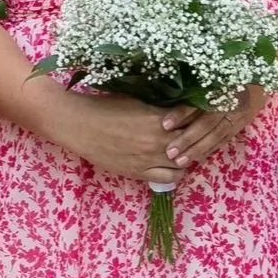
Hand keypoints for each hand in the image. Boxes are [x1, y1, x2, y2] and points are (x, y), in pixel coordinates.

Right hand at [45, 89, 188, 184]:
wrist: (80, 125)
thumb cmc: (105, 107)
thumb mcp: (137, 99)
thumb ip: (161, 105)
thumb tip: (180, 106)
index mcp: (160, 119)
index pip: (194, 119)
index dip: (198, 117)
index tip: (197, 116)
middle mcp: (160, 141)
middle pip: (193, 142)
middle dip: (196, 137)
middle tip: (194, 133)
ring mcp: (151, 159)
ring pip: (186, 162)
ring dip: (188, 155)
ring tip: (184, 150)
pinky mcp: (141, 173)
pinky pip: (171, 178)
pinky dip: (177, 172)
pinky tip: (172, 164)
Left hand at [164, 84, 276, 171]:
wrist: (258, 78)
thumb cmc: (227, 73)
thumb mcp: (211, 74)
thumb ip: (193, 85)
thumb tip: (166, 95)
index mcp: (219, 86)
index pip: (198, 103)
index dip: (181, 113)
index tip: (164, 125)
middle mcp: (229, 102)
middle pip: (207, 123)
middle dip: (188, 139)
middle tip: (170, 152)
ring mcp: (237, 115)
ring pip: (216, 135)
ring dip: (198, 150)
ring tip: (180, 161)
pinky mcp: (240, 124)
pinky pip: (224, 139)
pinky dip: (210, 149)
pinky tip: (197, 159)